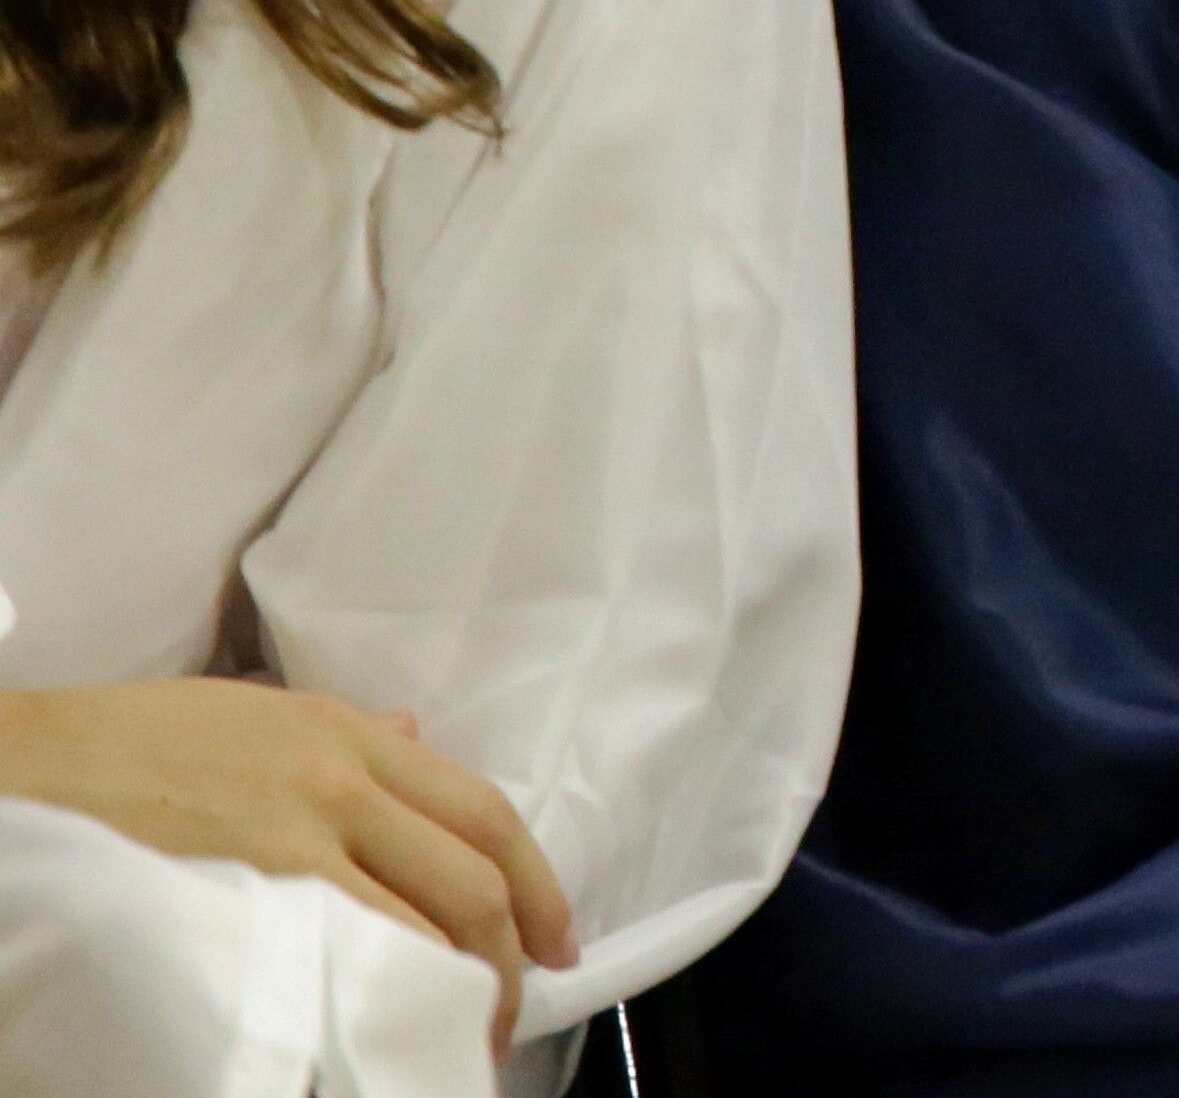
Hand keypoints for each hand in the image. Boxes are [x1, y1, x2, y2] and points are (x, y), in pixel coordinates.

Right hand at [0, 680, 570, 1039]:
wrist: (33, 766)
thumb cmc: (131, 743)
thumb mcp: (253, 712)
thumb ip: (343, 735)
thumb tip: (411, 739)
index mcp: (348, 735)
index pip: (483, 811)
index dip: (536, 885)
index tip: (557, 940)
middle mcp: (342, 780)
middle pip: (470, 877)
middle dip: (510, 955)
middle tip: (510, 1011)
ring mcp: (297, 840)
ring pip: (420, 922)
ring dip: (455, 989)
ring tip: (456, 1036)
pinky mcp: (248, 892)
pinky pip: (345, 950)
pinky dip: (382, 994)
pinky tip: (385, 1027)